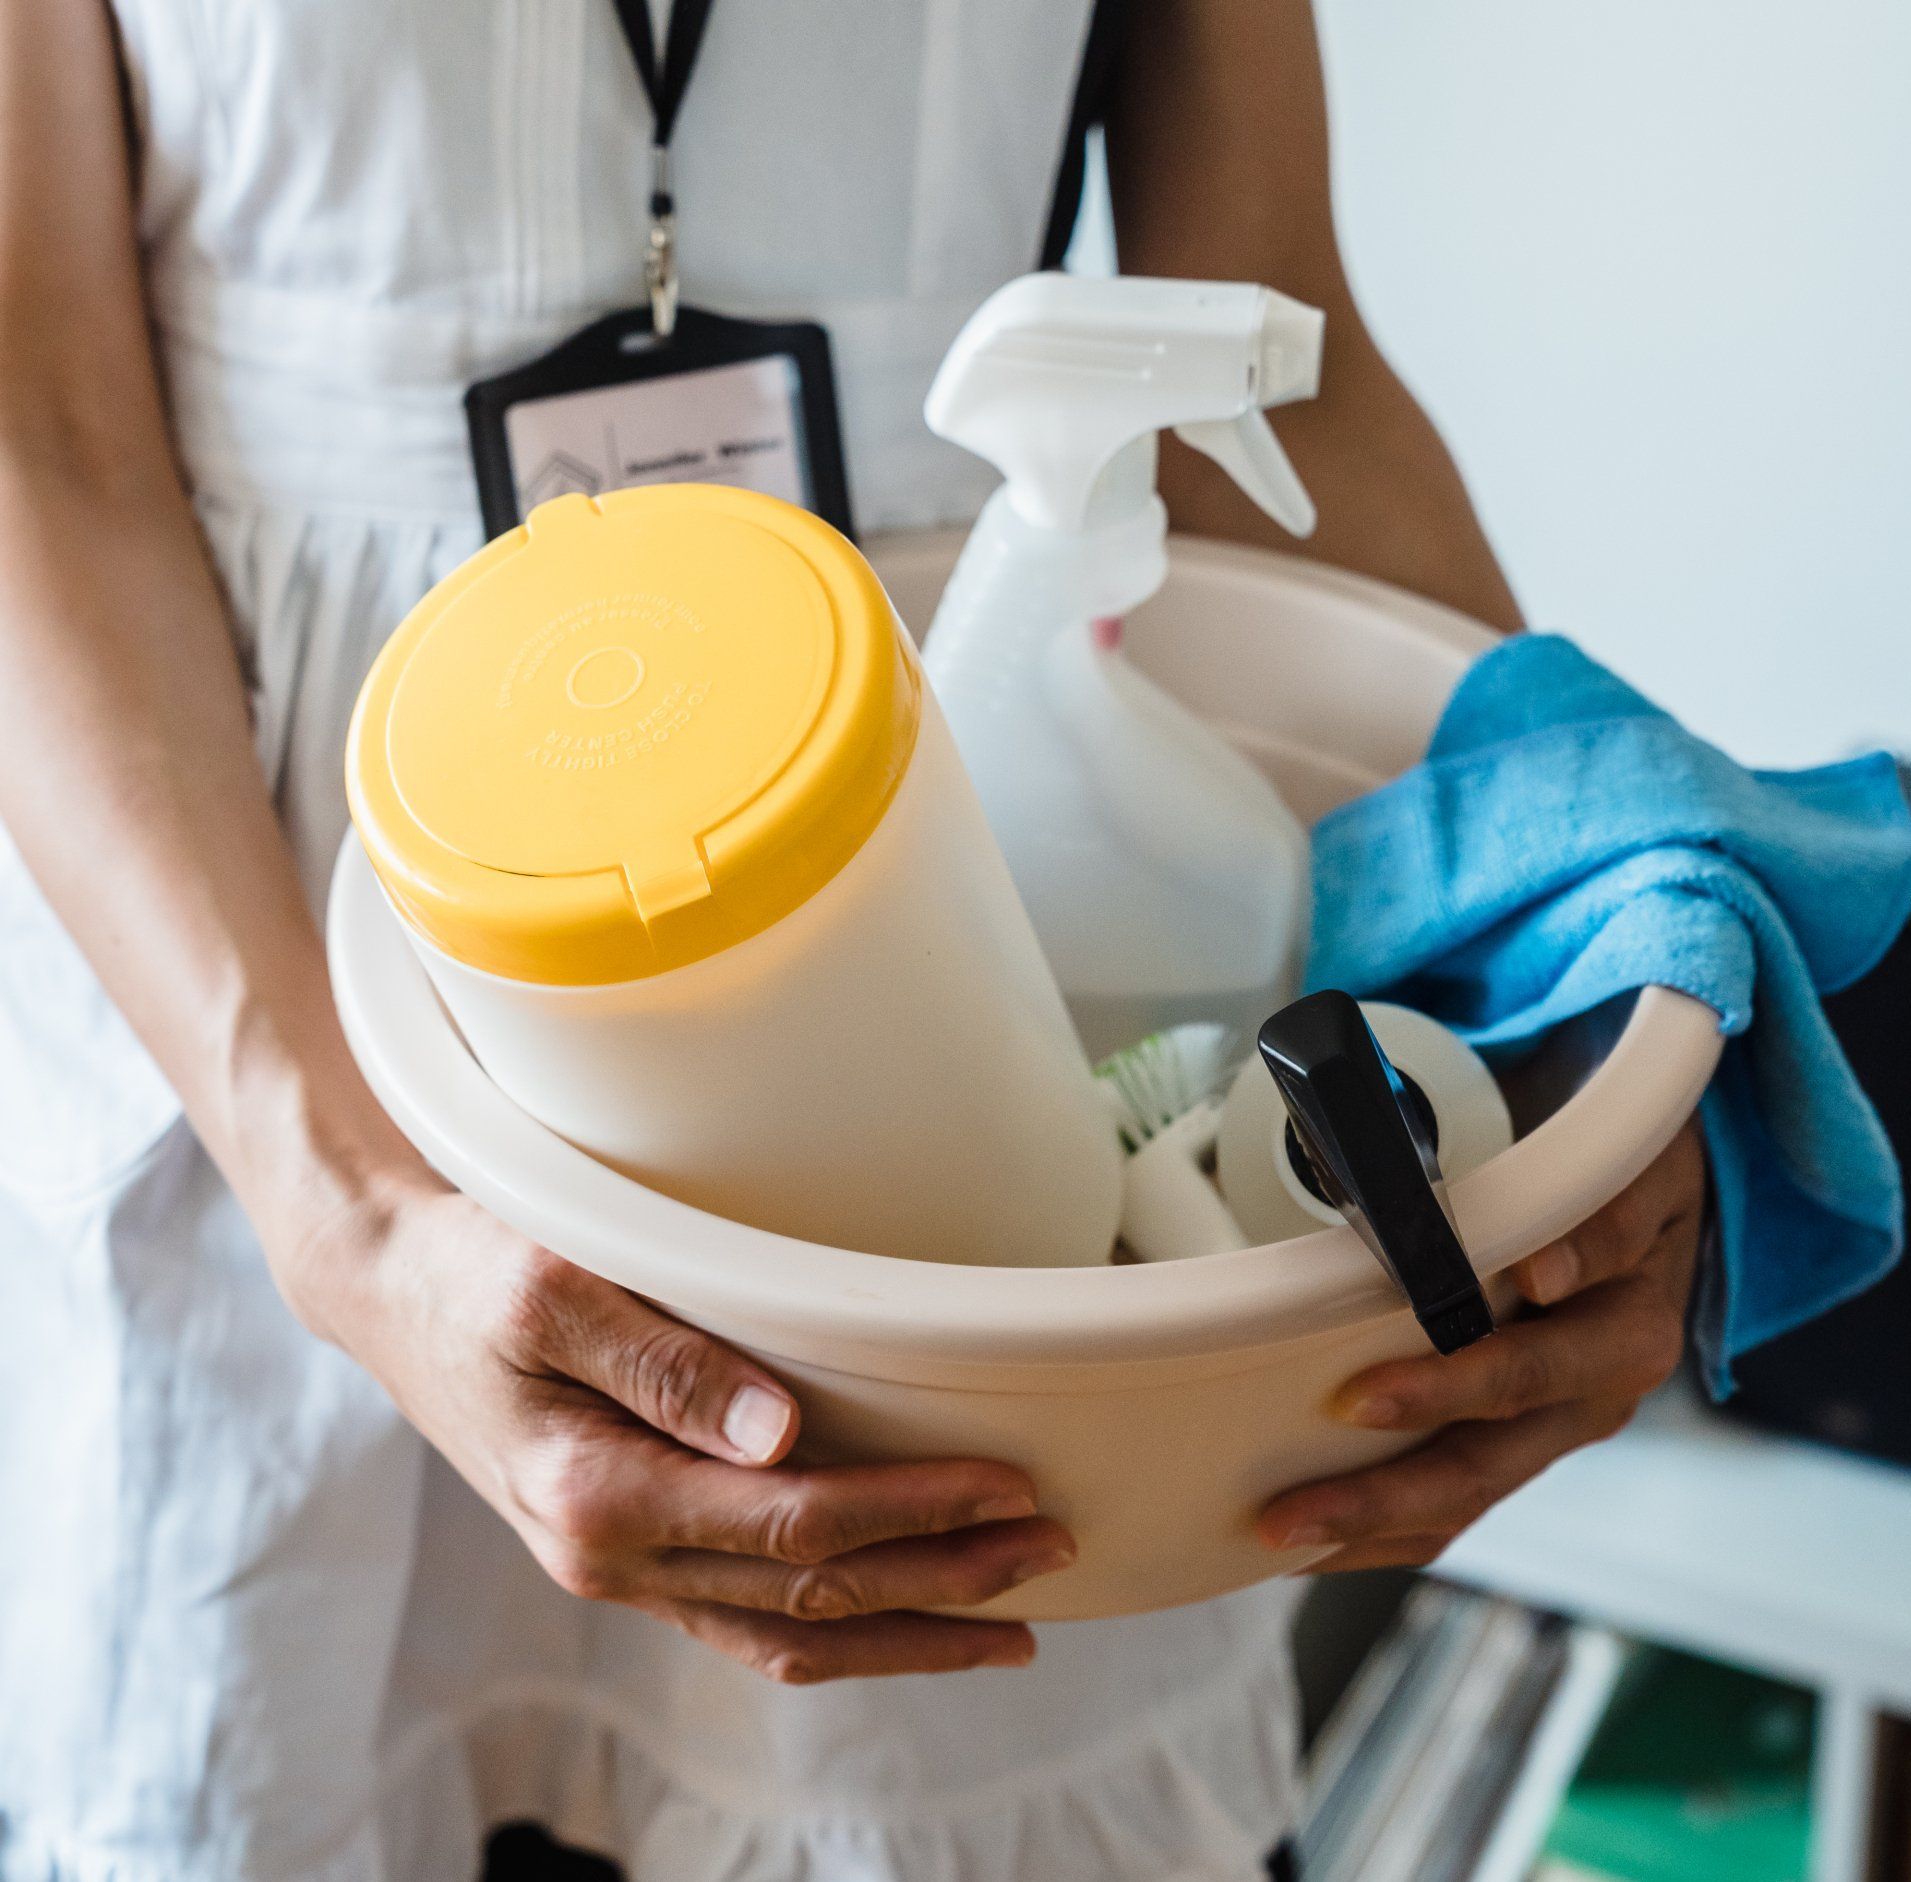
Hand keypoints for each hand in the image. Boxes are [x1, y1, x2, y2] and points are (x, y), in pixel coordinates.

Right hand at [272, 1164, 1073, 1682]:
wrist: (387, 1289)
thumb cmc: (468, 1271)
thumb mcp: (551, 1291)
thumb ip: (664, 1365)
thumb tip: (779, 1431)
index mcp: (599, 1496)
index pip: (796, 1528)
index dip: (912, 1513)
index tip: (1007, 1487)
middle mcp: (612, 1558)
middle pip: (809, 1599)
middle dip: (940, 1582)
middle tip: (1050, 1550)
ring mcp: (619, 1568)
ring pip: (784, 1638)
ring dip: (904, 1630)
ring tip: (1009, 1621)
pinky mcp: (627, 1547)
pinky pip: (747, 1621)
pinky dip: (833, 1630)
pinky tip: (892, 1617)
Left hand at [1258, 1116, 1706, 1571]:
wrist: (1669, 1222)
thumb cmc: (1630, 1184)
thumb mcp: (1635, 1176)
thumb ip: (1598, 1218)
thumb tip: (1538, 1267)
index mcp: (1625, 1331)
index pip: (1533, 1364)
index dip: (1454, 1382)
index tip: (1366, 1399)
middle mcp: (1594, 1396)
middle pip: (1488, 1453)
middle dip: (1391, 1475)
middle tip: (1306, 1479)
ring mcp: (1556, 1432)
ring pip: (1465, 1495)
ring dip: (1371, 1518)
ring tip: (1281, 1530)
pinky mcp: (1522, 1448)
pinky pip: (1453, 1506)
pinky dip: (1382, 1531)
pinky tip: (1312, 1544)